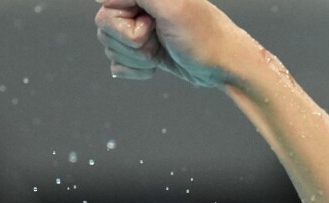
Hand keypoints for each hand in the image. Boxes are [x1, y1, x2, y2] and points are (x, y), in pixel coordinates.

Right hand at [94, 0, 248, 87]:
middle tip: (159, 39)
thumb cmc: (203, 37)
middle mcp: (138, 7)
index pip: (106, 8)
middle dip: (133, 44)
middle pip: (105, 28)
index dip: (126, 24)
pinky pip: (118, 64)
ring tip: (162, 50)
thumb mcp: (171, 6)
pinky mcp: (142, 52)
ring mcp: (139, 30)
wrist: (223, 66)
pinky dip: (135, 70)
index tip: (151, 25)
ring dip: (137, 58)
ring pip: (111, 47)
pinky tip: (155, 66)